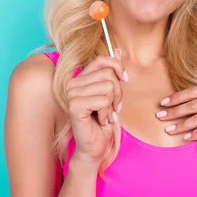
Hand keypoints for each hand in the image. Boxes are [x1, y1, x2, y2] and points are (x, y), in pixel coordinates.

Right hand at [66, 50, 127, 168]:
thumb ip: (112, 72)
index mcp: (80, 78)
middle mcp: (72, 83)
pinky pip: (103, 100)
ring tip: (106, 114)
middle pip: (108, 74)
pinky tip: (101, 120)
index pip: (102, 60)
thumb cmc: (102, 122)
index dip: (117, 67)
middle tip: (114, 107)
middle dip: (118, 92)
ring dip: (112, 104)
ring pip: (107, 86)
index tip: (124, 79)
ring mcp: (71, 94)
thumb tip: (118, 50)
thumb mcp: (111, 93)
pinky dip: (107, 112)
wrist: (94, 147)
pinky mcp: (75, 106)